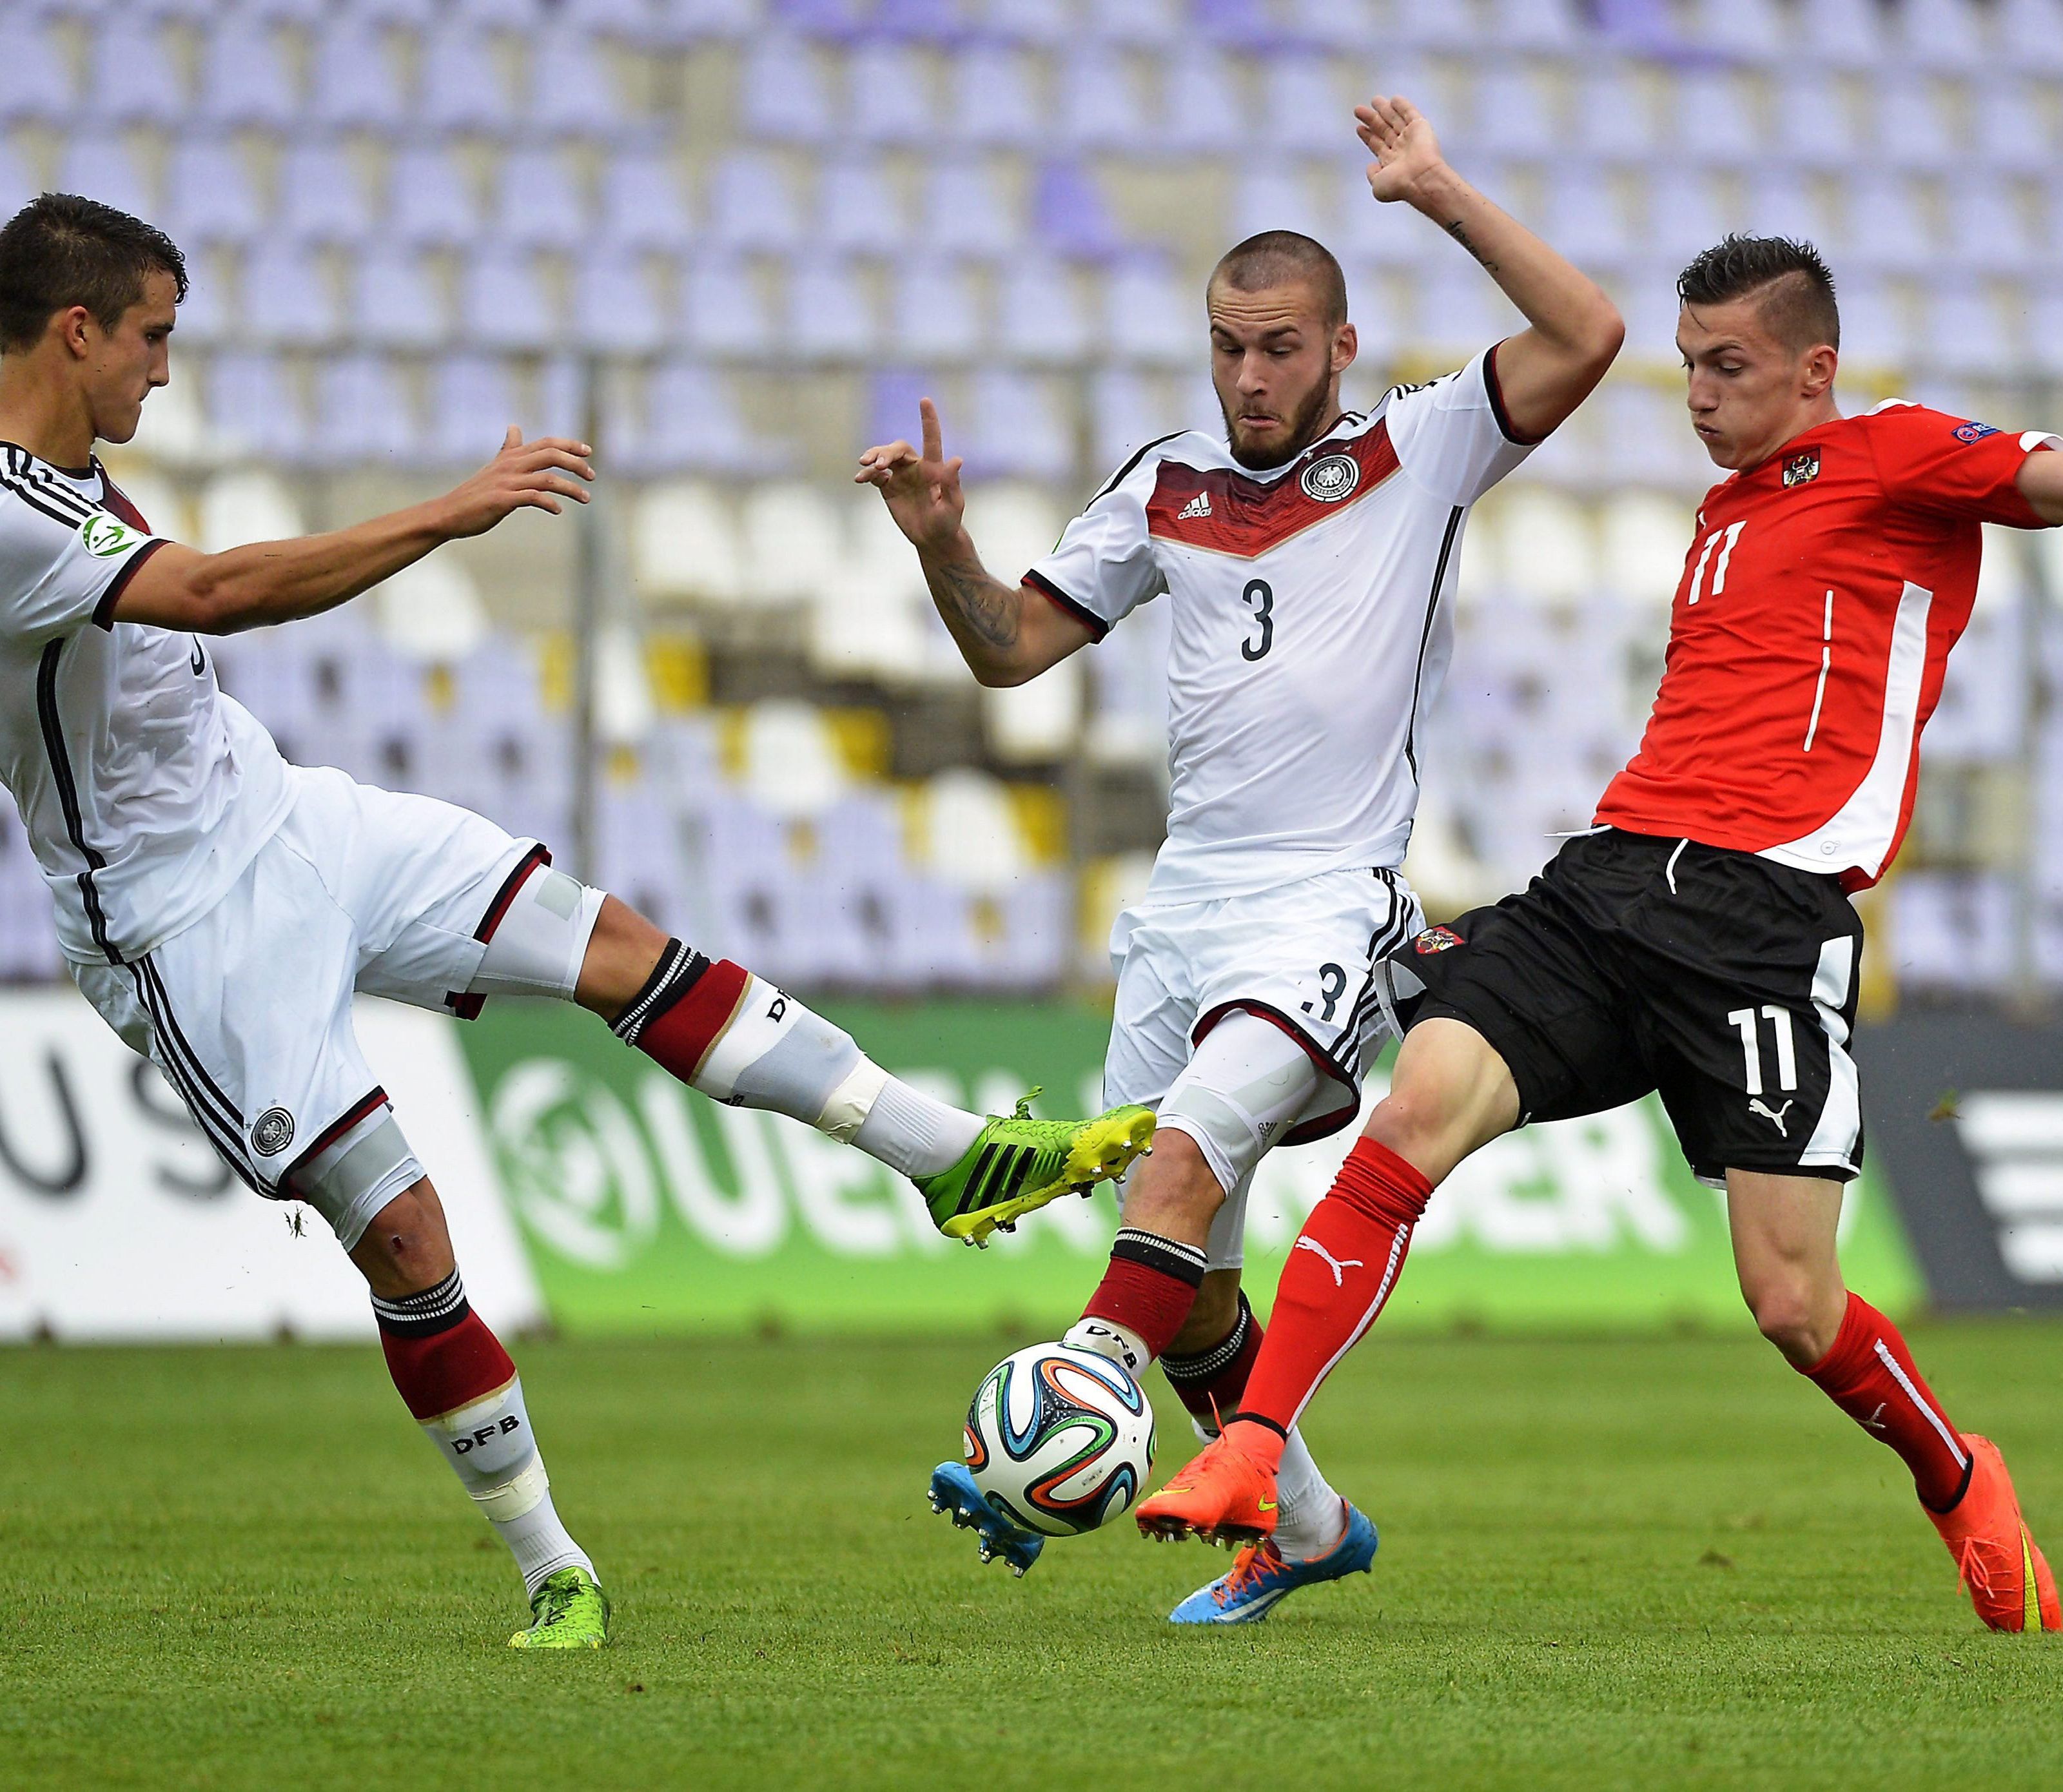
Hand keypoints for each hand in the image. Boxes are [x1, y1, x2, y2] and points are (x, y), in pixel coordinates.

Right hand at [438, 426, 593, 538]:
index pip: (546, 443)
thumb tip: (514, 427)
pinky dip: (549, 503)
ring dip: (571, 488)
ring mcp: (507, 482)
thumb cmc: (475, 492)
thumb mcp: (494, 466)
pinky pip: (533, 497)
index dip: (569, 444)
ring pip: (548, 478)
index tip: (588, 451)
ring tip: (586, 498)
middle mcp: (511, 465)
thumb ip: (508, 449)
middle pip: (551, 455)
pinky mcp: (502, 500)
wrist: (449, 513)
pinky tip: (558, 510)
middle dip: (576, 464)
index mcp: (511, 456)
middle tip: (592, 476)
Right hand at [854, 398, 964, 550]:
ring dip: (874, 458)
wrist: (932, 538)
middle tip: (877, 465)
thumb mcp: (952, 505)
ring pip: (884, 458)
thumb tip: (957, 459)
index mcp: (933, 468)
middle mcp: (916, 468)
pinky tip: (860, 479)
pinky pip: (875, 476)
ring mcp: (901, 477)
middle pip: (898, 449)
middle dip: (886, 452)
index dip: (929, 420)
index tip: (925, 400)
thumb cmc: (947, 522)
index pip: (931, 440)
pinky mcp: (889, 488)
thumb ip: (952, 483)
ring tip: (866, 467)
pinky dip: (867, 475)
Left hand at [1356, 95, 1446, 204]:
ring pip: (1395, 120)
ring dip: (1384, 109)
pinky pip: (1410, 113)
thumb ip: (1372, 175)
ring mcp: (1411, 138)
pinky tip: (1394, 99)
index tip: (1359, 128)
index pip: (1377, 145)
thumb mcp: (1378, 186)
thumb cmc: (1399, 186)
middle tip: (1358, 110)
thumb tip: (1370, 166)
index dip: (1368, 136)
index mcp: (1391, 162)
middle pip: (1383, 130)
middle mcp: (1401, 149)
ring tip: (1374, 100)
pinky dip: (1402, 106)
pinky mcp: (1420, 127)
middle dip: (1371, 120)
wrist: (1420, 179)